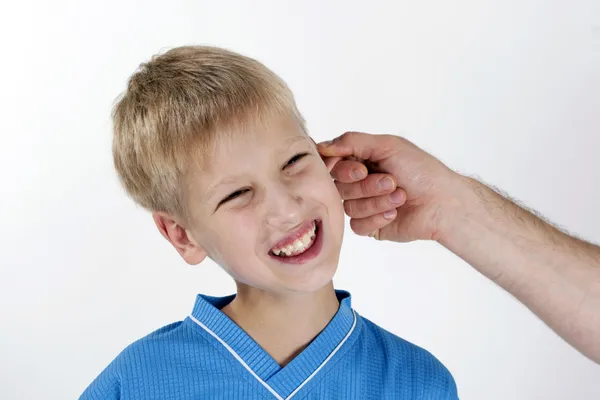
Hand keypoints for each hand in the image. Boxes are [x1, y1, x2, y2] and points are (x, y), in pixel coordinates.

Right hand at [318, 132, 460, 241]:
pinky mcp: (369, 226)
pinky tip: (395, 213)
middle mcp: (357, 183)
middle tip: (391, 181)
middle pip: (338, 187)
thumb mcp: (388, 145)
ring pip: (348, 207)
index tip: (361, 169)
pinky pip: (357, 225)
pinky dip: (378, 218)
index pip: (330, 163)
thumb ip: (352, 142)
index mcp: (359, 160)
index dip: (341, 169)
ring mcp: (362, 205)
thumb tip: (322, 146)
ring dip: (377, 201)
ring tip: (400, 196)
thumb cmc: (421, 171)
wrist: (441, 202)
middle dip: (366, 185)